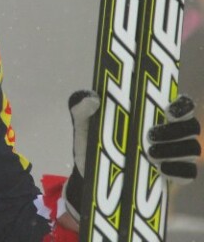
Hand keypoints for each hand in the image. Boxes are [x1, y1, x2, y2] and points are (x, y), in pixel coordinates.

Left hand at [62, 91, 201, 223]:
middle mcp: (169, 131)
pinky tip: (161, 170)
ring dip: (176, 150)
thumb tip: (92, 99)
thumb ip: (82, 107)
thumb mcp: (82, 121)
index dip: (182, 105)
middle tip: (151, 135)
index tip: (168, 109)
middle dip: (177, 130)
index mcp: (152, 112)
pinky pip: (188, 173)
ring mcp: (173, 154)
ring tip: (151, 154)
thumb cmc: (91, 137)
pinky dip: (179, 170)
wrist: (88, 171)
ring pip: (193, 149)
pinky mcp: (173, 176)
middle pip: (192, 126)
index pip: (180, 104)